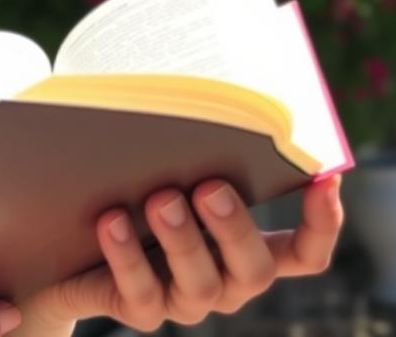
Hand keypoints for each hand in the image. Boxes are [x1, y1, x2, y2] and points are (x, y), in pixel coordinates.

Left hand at [13, 174, 343, 335]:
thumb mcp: (169, 159)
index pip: (304, 253)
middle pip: (255, 269)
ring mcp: (184, 299)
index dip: (322, 223)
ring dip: (182, 239)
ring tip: (160, 197)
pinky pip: (141, 293)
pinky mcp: (140, 309)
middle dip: (236, 228)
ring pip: (201, 284)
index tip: (324, 178)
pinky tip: (111, 221)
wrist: (71, 236)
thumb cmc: (134, 181)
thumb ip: (194, 141)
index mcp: (247, 244)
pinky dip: (128, 255)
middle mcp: (226, 279)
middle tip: (211, 186)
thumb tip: (207, 86)